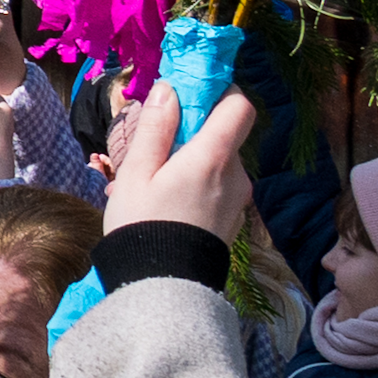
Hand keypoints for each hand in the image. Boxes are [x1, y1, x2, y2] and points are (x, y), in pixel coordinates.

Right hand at [100, 80, 255, 240]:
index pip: (239, 105)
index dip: (219, 92)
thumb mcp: (137, 171)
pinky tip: (162, 204)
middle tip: (150, 149)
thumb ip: (156, 127)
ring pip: (217, 162)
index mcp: (214, 157)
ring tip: (146, 184)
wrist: (162, 288)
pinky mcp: (233, 218)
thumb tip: (169, 89)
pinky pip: (216, 187)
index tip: (189, 93)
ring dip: (187, 161)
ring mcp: (238, 199)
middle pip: (224, 134)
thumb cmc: (143, 224)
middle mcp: (236, 174)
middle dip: (190, 131)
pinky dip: (194, 184)